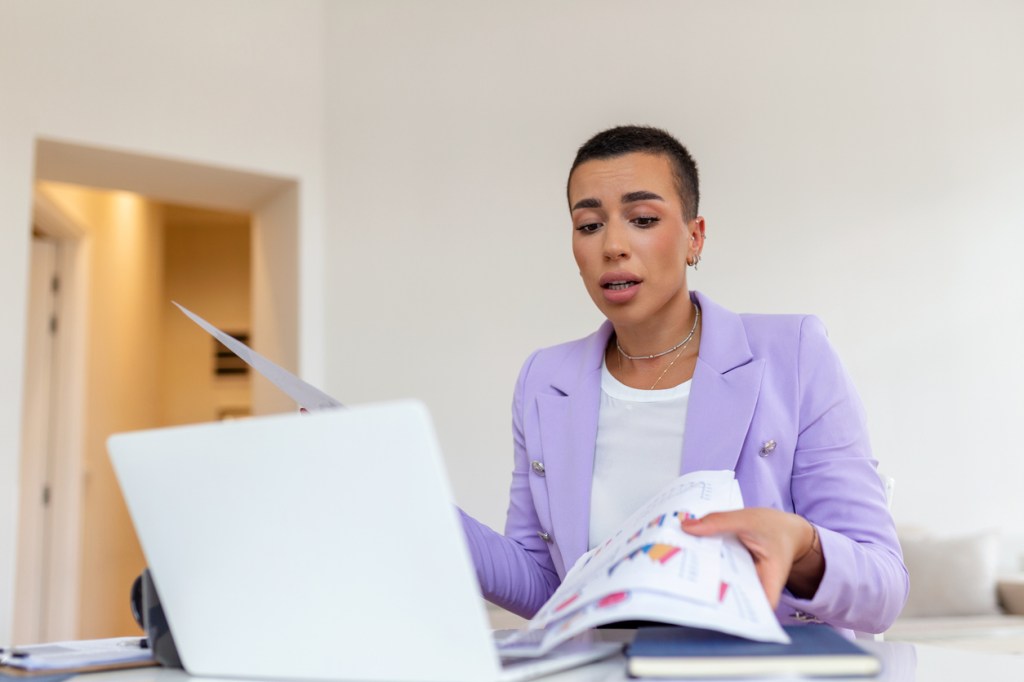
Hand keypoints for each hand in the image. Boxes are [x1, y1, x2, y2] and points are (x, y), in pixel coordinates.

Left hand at [681, 508, 821, 606]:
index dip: (725, 609)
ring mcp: (742, 583)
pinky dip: (704, 565)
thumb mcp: (749, 519)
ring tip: (674, 568)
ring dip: (700, 575)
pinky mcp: (733, 574)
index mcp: (767, 583)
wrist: (787, 530)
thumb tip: (686, 527)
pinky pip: (716, 572)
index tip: (701, 601)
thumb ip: (719, 522)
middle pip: (727, 598)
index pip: (747, 608)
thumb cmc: (775, 529)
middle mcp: (754, 590)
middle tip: (676, 579)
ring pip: (718, 585)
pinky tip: (686, 558)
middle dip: (702, 589)